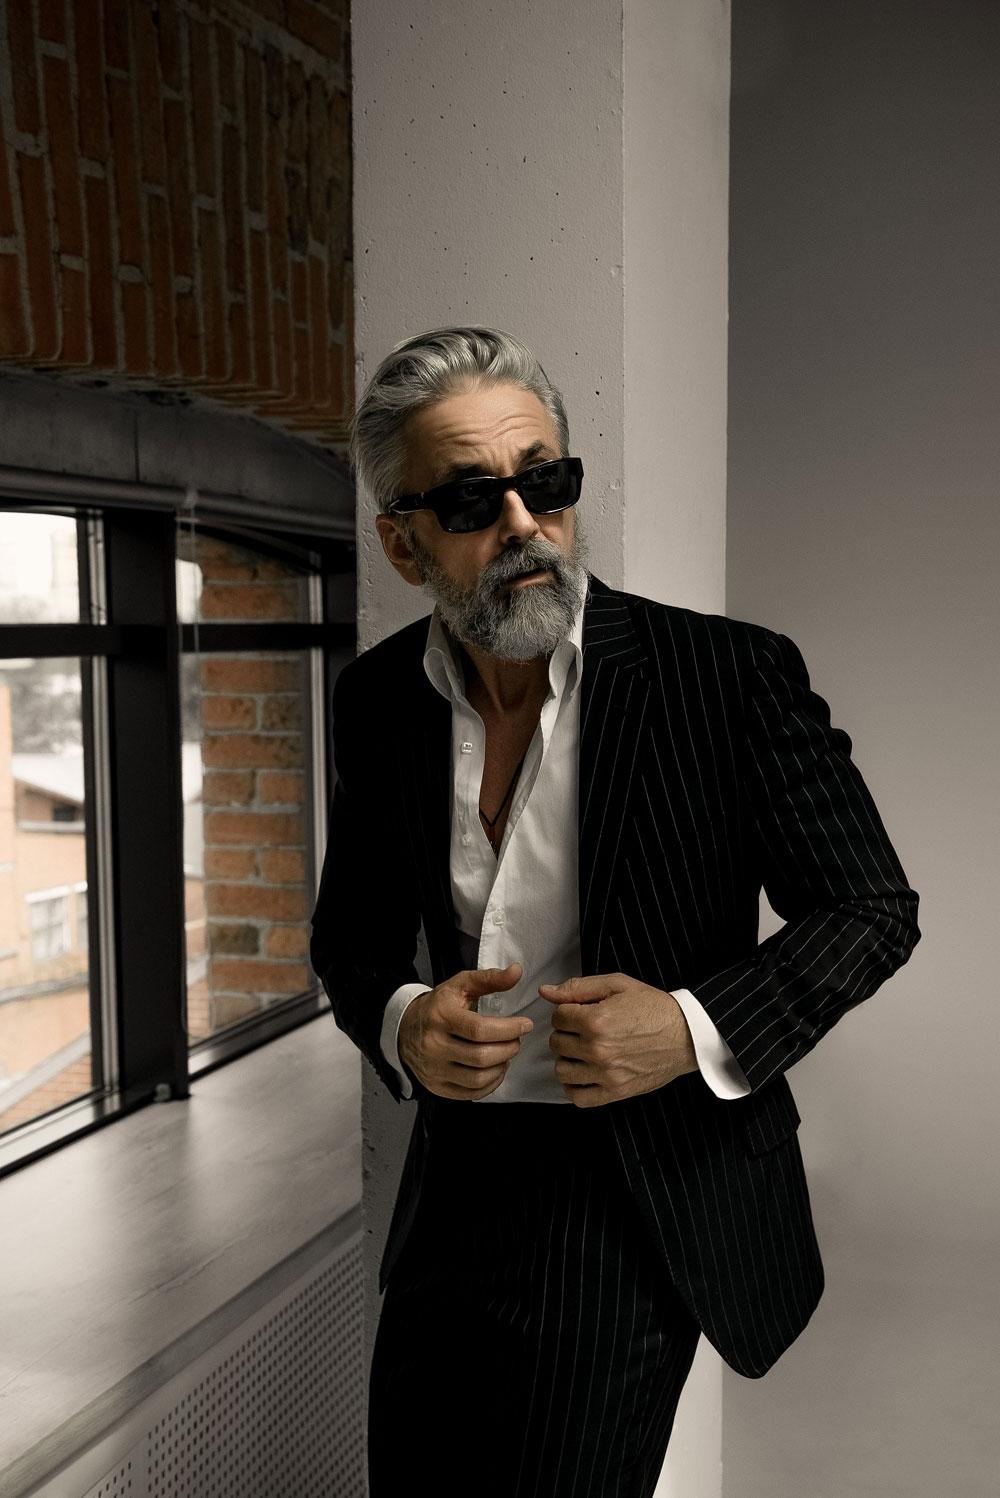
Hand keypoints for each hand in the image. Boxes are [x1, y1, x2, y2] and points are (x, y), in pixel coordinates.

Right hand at [398, 962, 533, 1100]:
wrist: (405, 1029)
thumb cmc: (438, 1006)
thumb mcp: (460, 985)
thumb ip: (490, 979)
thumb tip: (517, 971)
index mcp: (441, 1017)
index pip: (479, 1030)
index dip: (508, 1029)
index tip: (525, 1025)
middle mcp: (434, 1046)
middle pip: (481, 1057)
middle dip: (508, 1048)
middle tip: (516, 1039)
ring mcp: (434, 1069)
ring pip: (478, 1078)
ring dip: (501, 1067)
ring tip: (506, 1053)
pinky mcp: (437, 1086)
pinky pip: (471, 1093)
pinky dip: (490, 1083)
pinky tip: (496, 1069)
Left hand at [540, 972, 697, 1107]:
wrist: (686, 1035)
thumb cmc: (653, 1008)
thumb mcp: (617, 985)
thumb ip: (578, 988)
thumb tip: (545, 992)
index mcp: (596, 1020)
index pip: (557, 1018)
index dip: (566, 1012)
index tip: (580, 1013)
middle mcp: (598, 1049)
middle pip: (556, 1043)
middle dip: (566, 1034)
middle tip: (583, 1030)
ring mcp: (607, 1073)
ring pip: (562, 1071)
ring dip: (568, 1060)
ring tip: (583, 1051)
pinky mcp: (616, 1092)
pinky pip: (578, 1098)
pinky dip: (575, 1087)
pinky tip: (585, 1073)